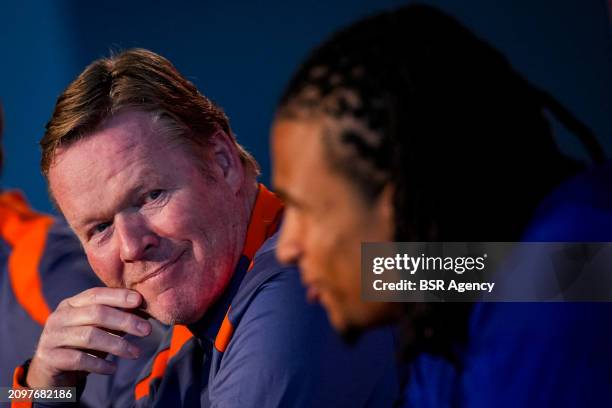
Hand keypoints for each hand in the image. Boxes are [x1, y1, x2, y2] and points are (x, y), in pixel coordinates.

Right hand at [26, 287, 151, 386]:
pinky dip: (99, 364)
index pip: (96, 294)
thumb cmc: (81, 346)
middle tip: (147, 330)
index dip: (118, 296)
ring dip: (117, 345)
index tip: (140, 301)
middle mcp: (60, 317)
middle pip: (96, 313)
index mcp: (72, 304)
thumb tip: (146, 311)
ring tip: (136, 353)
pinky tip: (113, 368)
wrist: (51, 373)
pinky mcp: (50, 358)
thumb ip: (117, 318)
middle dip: (125, 321)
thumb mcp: (99, 329)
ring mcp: (52, 337)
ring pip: (89, 336)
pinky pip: (78, 359)